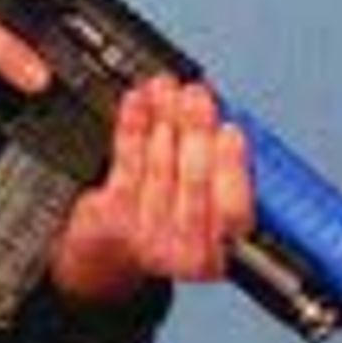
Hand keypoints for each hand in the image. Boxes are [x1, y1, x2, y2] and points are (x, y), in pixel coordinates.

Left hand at [46, 75, 255, 303]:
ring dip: (164, 119)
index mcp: (217, 248)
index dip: (232, 167)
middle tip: (196, 94)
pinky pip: (126, 163)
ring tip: (167, 88)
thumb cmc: (166, 221)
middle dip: (196, 129)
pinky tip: (137, 102)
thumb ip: (217, 169)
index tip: (230, 130)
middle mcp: (184, 250)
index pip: (234, 209)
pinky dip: (132, 127)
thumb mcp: (204, 206)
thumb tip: (218, 116)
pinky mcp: (112, 219)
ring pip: (159, 167)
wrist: (107, 254)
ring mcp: (145, 236)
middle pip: (194, 181)